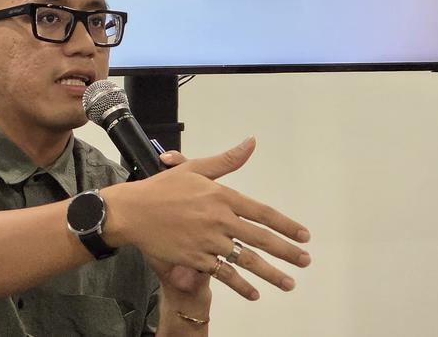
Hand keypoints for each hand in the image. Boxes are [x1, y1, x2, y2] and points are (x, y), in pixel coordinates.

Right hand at [101, 137, 310, 300]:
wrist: (132, 212)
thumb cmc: (161, 188)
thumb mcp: (194, 168)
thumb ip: (227, 161)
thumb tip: (251, 143)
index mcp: (221, 196)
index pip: (262, 213)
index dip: (286, 225)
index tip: (303, 236)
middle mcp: (219, 220)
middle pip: (260, 239)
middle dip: (287, 252)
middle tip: (305, 261)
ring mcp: (208, 241)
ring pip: (246, 260)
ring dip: (270, 274)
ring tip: (289, 284)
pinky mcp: (196, 258)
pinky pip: (224, 274)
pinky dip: (240, 286)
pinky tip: (254, 294)